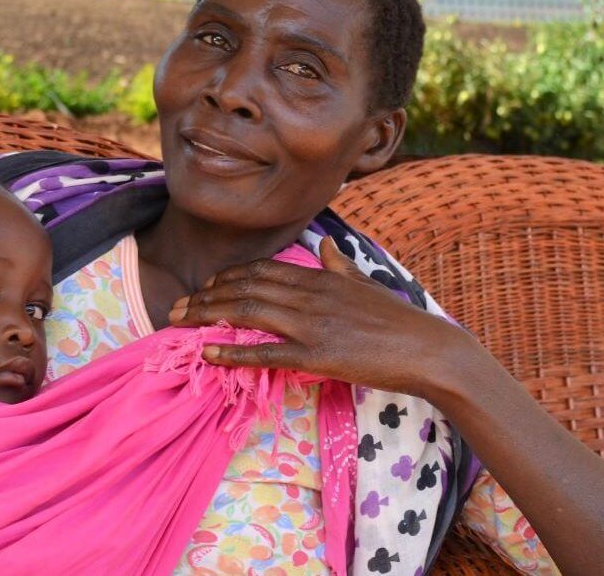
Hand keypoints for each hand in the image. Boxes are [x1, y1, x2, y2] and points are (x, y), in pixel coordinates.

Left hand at [168, 240, 493, 396]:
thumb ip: (340, 266)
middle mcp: (310, 295)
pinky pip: (264, 352)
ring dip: (207, 316)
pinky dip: (231, 352)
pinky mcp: (315, 356)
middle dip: (205, 296)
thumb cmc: (398, 321)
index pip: (262, 270)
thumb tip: (326, 246)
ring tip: (179, 322)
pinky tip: (206, 352)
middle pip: (244, 289)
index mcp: (321, 277)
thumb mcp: (366, 283)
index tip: (206, 286)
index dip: (228, 277)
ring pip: (246, 313)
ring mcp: (311, 325)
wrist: (427, 349)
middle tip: (176, 307)